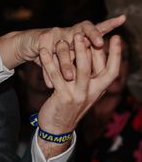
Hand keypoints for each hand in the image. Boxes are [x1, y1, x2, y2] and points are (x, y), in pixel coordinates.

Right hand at [22, 15, 124, 79]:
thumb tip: (105, 72)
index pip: (96, 27)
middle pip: (84, 31)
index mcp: (80, 34)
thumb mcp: (69, 56)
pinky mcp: (41, 39)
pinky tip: (50, 83)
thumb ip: (84, 59)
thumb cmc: (52, 53)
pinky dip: (48, 72)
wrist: (26, 45)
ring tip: (70, 77)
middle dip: (92, 35)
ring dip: (66, 65)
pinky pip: (47, 57)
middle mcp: (69, 31)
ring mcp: (55, 33)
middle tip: (100, 43)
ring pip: (64, 50)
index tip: (122, 20)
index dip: (108, 24)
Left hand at [36, 33, 121, 157]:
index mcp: (100, 90)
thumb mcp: (84, 92)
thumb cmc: (70, 105)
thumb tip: (93, 53)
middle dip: (88, 48)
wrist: (58, 128)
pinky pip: (56, 77)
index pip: (112, 69)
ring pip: (76, 70)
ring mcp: (77, 96)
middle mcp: (92, 92)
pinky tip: (44, 52)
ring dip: (70, 53)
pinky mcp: (62, 98)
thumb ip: (90, 77)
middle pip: (94, 67)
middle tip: (83, 33)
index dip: (115, 54)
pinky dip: (50, 63)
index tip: (117, 37)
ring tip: (63, 39)